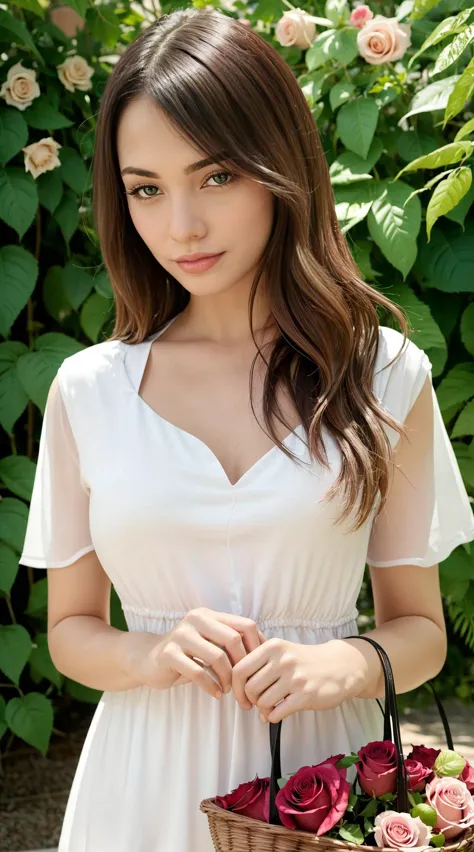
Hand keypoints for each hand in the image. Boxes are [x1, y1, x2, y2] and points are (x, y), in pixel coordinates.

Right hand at [130, 608, 265, 699]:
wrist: (148, 659)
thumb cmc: (187, 654)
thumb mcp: (210, 644)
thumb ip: (230, 644)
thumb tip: (265, 656)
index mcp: (210, 615)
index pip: (245, 625)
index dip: (257, 647)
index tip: (259, 668)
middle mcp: (197, 619)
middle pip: (234, 639)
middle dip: (243, 666)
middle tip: (245, 685)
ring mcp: (181, 635)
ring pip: (217, 656)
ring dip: (227, 678)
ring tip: (228, 690)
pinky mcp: (169, 653)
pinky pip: (197, 672)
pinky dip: (211, 686)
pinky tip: (216, 694)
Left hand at [231, 638, 369, 722]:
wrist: (339, 666)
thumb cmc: (304, 661)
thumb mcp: (281, 651)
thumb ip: (257, 663)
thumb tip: (233, 684)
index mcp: (272, 647)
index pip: (239, 669)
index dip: (236, 688)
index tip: (242, 697)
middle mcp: (283, 660)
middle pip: (250, 688)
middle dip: (251, 701)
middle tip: (258, 704)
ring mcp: (295, 677)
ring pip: (263, 702)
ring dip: (264, 709)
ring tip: (271, 707)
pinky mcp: (306, 695)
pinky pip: (278, 712)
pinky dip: (274, 716)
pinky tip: (279, 712)